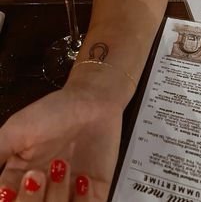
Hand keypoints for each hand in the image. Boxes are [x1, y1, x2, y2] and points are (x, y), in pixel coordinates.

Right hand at [0, 78, 123, 200]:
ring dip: (57, 198)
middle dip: (31, 200)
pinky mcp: (94, 194)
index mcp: (17, 179)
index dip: (14, 198)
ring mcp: (68, 195)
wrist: (93, 99)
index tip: (20, 181)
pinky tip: (83, 178)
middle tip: (39, 173)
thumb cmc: (52, 111)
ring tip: (63, 166)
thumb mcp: (17, 130)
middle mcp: (42, 192)